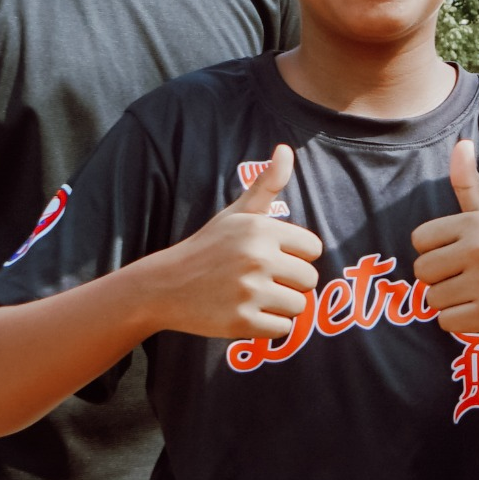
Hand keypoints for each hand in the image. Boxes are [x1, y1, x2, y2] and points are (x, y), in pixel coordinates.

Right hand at [143, 145, 322, 338]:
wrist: (164, 286)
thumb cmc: (208, 247)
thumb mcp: (236, 214)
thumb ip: (267, 184)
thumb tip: (286, 149)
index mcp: (261, 229)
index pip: (313, 249)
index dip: (295, 256)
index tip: (270, 257)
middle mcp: (257, 257)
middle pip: (309, 280)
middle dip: (290, 283)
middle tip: (258, 280)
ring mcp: (249, 291)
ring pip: (299, 306)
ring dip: (279, 306)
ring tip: (250, 296)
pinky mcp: (242, 322)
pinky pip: (282, 330)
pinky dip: (268, 326)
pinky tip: (244, 313)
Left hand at [412, 141, 478, 337]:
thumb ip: (469, 185)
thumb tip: (461, 143)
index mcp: (477, 224)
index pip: (419, 240)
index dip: (436, 251)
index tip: (461, 255)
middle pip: (422, 270)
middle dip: (440, 279)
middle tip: (470, 278)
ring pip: (432, 299)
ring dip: (450, 302)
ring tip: (478, 295)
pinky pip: (445, 322)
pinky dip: (459, 322)